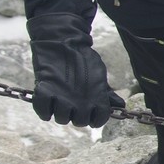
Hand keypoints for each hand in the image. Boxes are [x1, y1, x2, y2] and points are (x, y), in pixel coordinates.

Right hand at [27, 12, 122, 126]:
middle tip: (74, 105)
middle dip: (77, 116)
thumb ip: (106, 93)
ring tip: (61, 102)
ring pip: (62, 119)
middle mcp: (80, 100)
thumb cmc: (83, 59)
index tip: (91, 112)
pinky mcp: (45, 90)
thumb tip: (120, 104)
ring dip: (61, 114)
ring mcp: (62, 97)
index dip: (95, 119)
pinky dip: (44, 111)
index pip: (99, 120)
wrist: (64, 41)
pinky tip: (49, 105)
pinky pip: (43, 112)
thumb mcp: (98, 75)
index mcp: (96, 96)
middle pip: (80, 122)